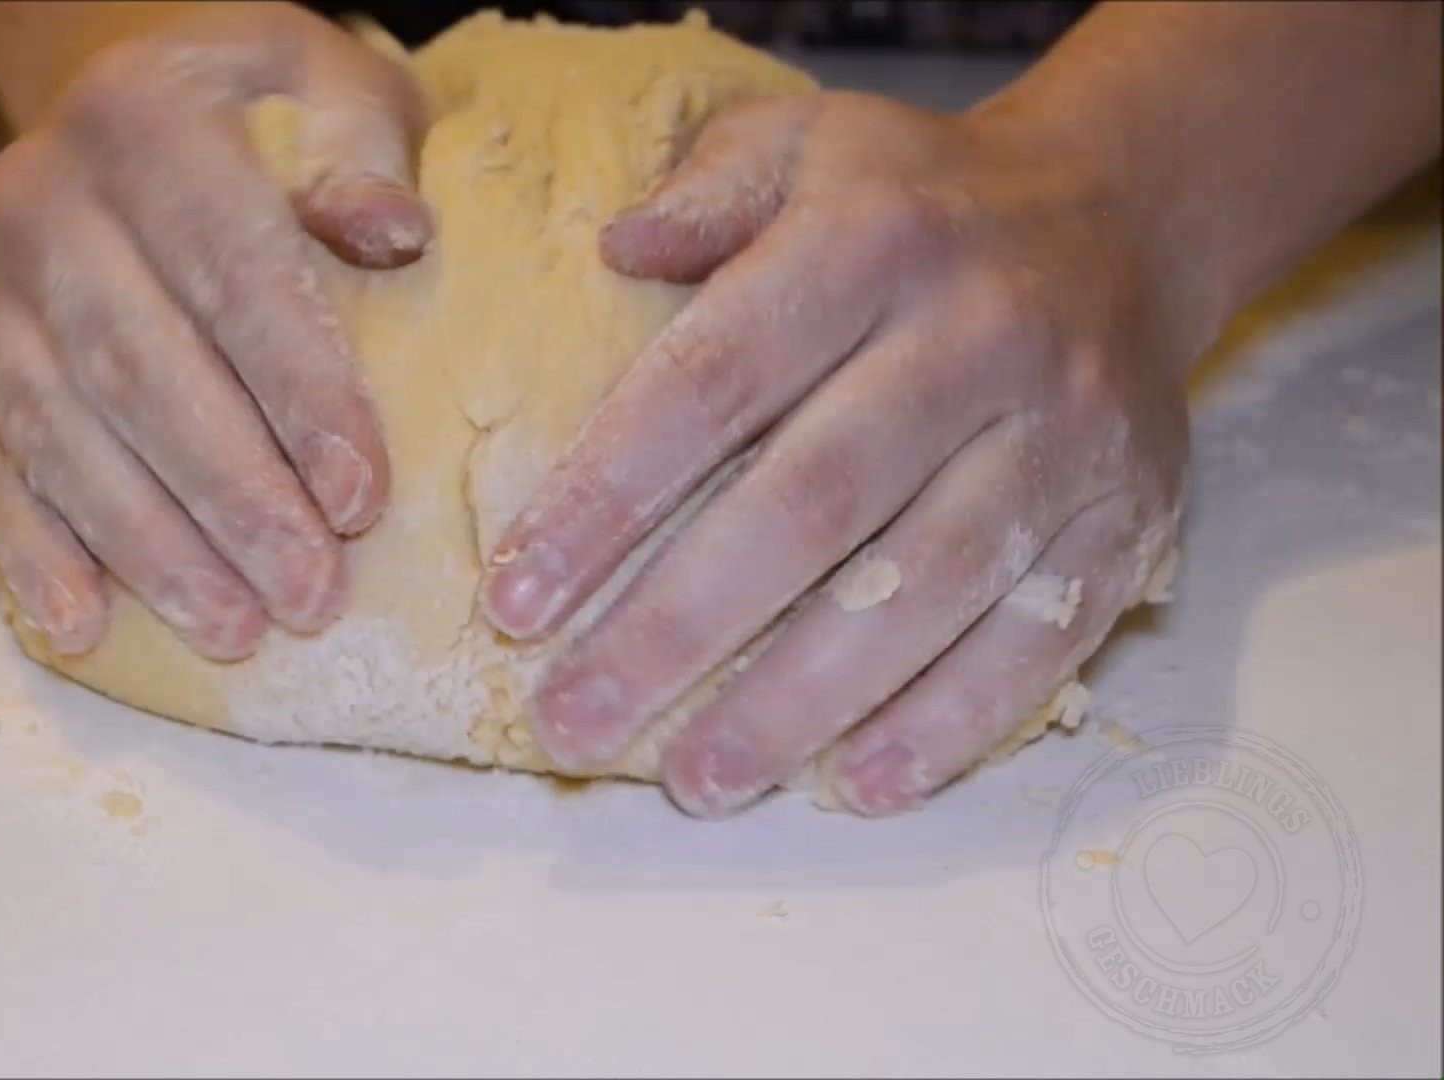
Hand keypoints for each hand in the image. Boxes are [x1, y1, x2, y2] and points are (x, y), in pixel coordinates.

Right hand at [0, 2, 431, 660]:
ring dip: (146, 545)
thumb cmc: (261, 111)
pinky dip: (33, 550)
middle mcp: (46, 198)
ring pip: (60, 431)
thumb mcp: (326, 82)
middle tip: (311, 594)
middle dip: (230, 496)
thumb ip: (360, 145)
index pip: (229, 269)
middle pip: (138, 368)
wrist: (125, 95)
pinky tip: (81, 624)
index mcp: (146, 116)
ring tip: (232, 630)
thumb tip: (392, 230)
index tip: (361, 496)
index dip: (296, 389)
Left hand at [478, 91, 1195, 817]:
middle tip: (574, 722)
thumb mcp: (805, 142)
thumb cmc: (915, 201)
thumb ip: (708, 190)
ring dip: (800, 704)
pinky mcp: (1129, 516)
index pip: (715, 380)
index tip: (517, 601)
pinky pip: (1040, 640)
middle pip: (810, 506)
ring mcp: (1067, 434)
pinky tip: (855, 786)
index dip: (609, 499)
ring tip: (694, 782)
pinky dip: (949, 724)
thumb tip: (614, 253)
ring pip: (922, 590)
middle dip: (678, 629)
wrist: (1123, 215)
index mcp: (872, 242)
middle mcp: (979, 336)